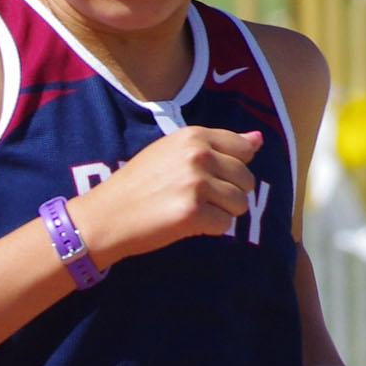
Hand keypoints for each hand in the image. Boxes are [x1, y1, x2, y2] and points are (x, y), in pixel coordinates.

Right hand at [87, 126, 262, 259]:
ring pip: (240, 204)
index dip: (231, 169)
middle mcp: (198, 155)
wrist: (106, 215)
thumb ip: (218, 145)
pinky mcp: (193, 213)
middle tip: (194, 198)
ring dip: (220, 213)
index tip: (207, 177)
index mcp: (193, 135)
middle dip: (228, 194)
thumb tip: (259, 139)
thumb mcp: (174, 152)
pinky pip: (225, 225)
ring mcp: (196, 183)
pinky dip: (209, 229)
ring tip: (190, 210)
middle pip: (246, 179)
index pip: (244, 149)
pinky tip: (184, 223)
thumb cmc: (139, 184)